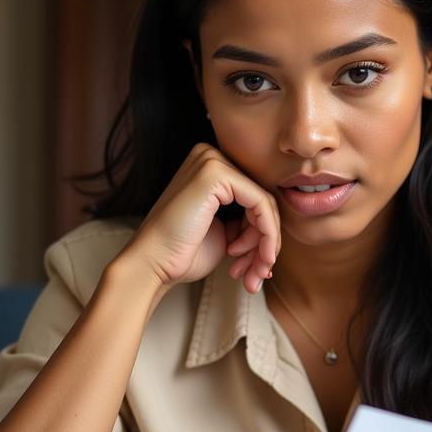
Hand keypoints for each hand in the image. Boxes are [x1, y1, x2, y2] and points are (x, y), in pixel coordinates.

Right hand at [122, 143, 280, 294]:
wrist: (153, 264)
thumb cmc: (182, 253)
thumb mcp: (224, 234)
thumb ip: (248, 223)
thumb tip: (277, 235)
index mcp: (210, 168)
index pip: (255, 198)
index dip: (262, 236)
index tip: (255, 267)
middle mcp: (210, 156)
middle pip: (262, 200)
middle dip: (265, 243)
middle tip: (257, 274)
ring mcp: (212, 161)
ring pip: (265, 204)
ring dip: (265, 245)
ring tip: (250, 272)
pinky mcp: (216, 173)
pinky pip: (261, 204)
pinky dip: (265, 235)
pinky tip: (245, 257)